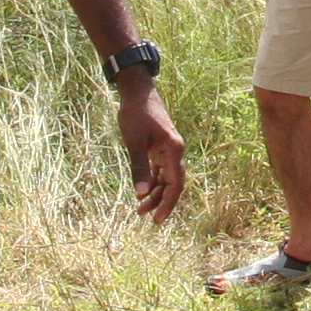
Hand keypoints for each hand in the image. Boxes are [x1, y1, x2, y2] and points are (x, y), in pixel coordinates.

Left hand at [116, 76, 187, 220]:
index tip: (157, 218)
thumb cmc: (135, 114)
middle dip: (161, 201)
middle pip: (173, 183)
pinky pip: (160, 169)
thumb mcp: (134, 141)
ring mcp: (169, 149)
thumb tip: (140, 193)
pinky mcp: (161, 146)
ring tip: (141, 208)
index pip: (175, 183)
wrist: (137, 91)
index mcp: (173, 149)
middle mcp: (175, 151)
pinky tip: (142, 190)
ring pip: (167, 178)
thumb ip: (138, 167)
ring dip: (156, 193)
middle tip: (147, 217)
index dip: (168, 203)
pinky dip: (153, 181)